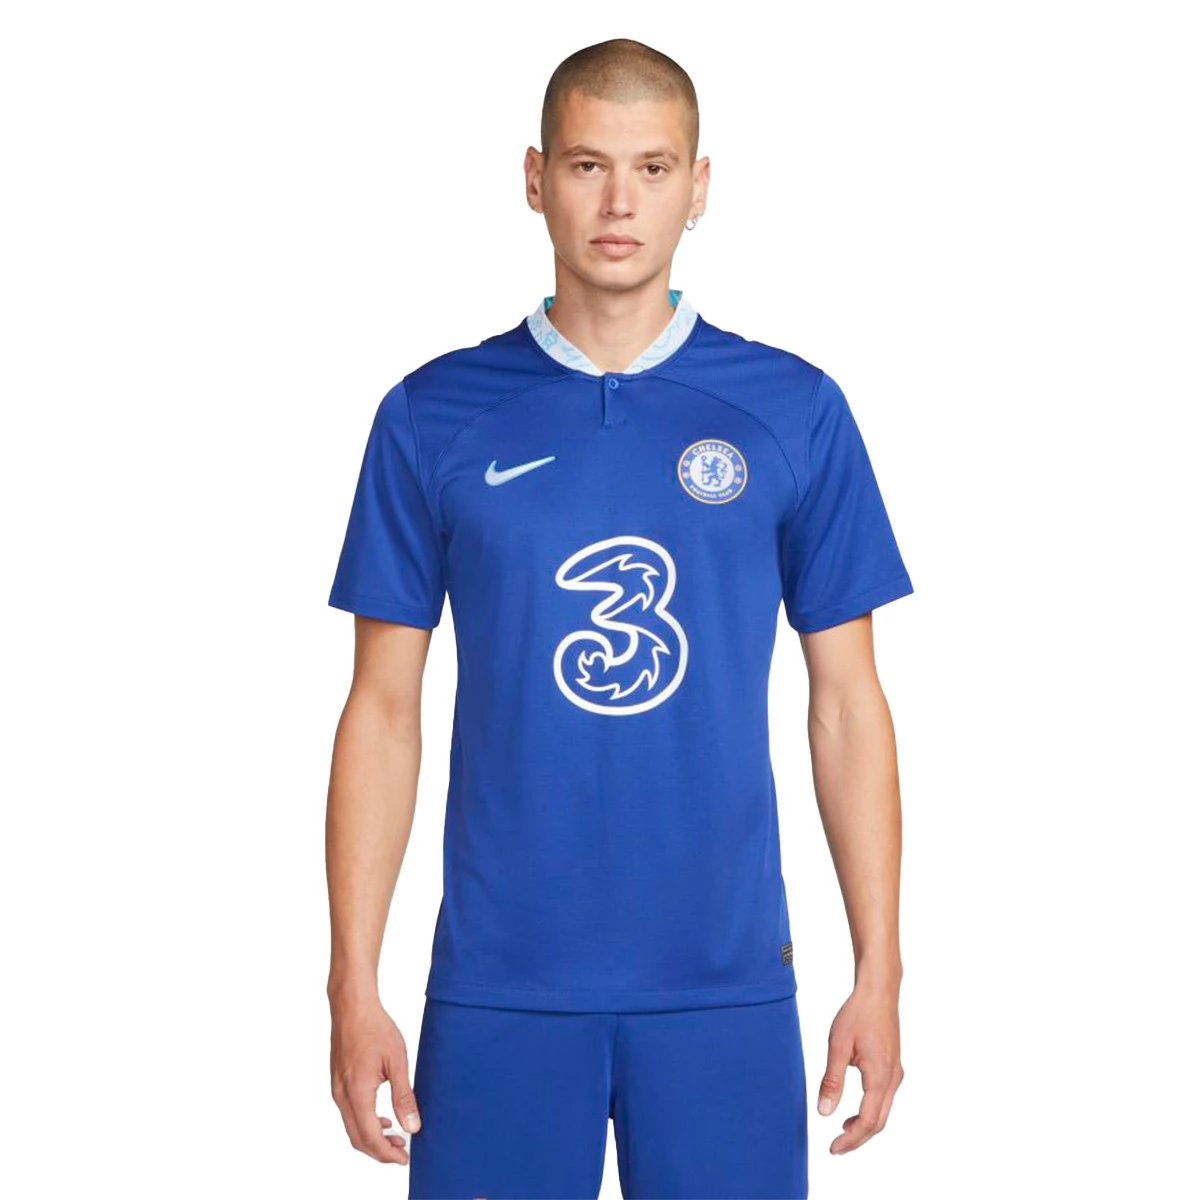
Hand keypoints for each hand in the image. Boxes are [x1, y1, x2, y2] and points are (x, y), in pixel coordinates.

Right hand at [330, 993, 421, 1164]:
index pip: (370, 1137)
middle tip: (403, 1152)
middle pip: (358, 1139)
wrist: (352, 1006)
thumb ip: (404, 1097)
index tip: (405, 1158)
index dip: (387, 1153)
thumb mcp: (397, 1062)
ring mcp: (337, 1090)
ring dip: (372, 1138)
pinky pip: (349, 1114)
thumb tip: (412, 1127)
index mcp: (357, 1093)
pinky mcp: (338, 1082)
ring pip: (352, 1128)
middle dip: (380, 1151)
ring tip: (396, 1136)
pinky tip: (382, 1118)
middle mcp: (342, 1096)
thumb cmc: (375, 1028)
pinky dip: (365, 1124)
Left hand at [817, 984, 903, 1154]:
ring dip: (864, 1126)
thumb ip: (832, 1080)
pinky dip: (870, 1112)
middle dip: (858, 1138)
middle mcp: (893, 1079)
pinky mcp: (893, 1068)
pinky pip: (883, 1099)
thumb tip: (824, 1112)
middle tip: (836, 1148)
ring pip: (883, 1112)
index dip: (850, 1139)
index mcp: (880, 1076)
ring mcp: (895, 1074)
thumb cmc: (857, 1014)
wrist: (879, 992)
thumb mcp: (838, 1046)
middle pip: (878, 1122)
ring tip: (842, 1131)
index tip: (833, 1148)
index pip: (867, 1121)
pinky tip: (854, 1111)